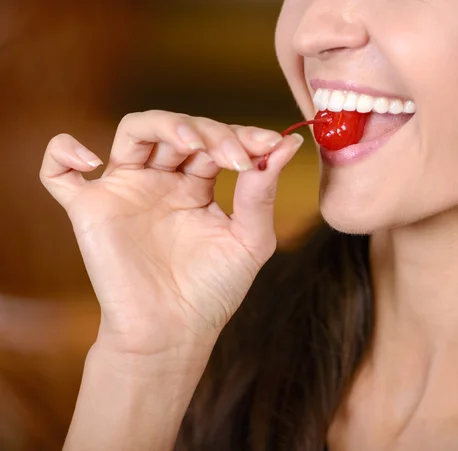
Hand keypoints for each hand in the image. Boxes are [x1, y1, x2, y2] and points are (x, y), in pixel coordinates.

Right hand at [40, 110, 303, 358]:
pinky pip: (59, 173)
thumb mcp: (249, 239)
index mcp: (198, 185)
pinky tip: (90, 158)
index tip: (271, 144)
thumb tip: (288, 144)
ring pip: (134, 132)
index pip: (216, 142)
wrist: (173, 332)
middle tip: (236, 155)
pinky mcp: (90, 209)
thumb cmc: (213, 290)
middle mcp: (162, 181)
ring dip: (164, 125)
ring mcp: (126, 190)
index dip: (242, 136)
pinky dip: (62, 153)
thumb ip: (262, 192)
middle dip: (211, 133)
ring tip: (191, 144)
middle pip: (180, 129)